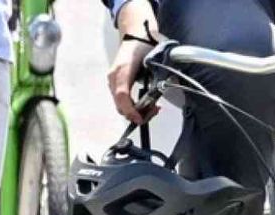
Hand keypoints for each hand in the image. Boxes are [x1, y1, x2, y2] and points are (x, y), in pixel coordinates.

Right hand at [108, 0, 160, 123]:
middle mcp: (114, 77)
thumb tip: (162, 94)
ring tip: (153, 108)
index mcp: (122, 70)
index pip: (122, 96)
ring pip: (121, 105)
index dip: (131, 110)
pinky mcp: (115, 83)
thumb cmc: (144, 46)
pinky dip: (133, 106)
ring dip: (137, 111)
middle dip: (137, 114)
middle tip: (155, 111)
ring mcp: (113, 80)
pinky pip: (122, 100)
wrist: (136, 35)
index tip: (140, 119)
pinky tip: (146, 103)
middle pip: (120, 105)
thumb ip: (157, 77)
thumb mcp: (153, 60)